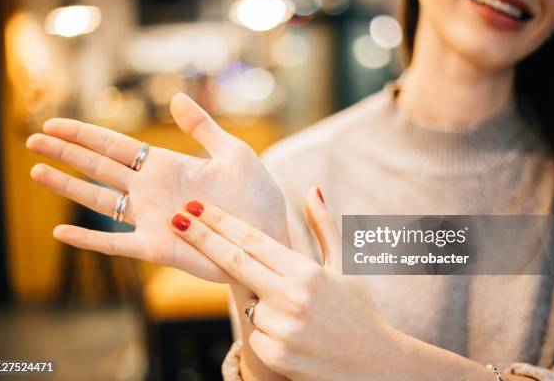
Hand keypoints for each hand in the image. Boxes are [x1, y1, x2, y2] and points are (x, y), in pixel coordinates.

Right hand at [26, 93, 287, 282]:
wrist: (269, 236)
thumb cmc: (257, 197)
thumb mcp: (234, 152)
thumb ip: (203, 127)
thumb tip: (175, 98)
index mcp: (167, 166)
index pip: (117, 146)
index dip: (86, 134)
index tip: (55, 124)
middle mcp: (152, 190)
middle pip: (99, 167)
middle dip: (66, 153)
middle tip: (32, 140)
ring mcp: (151, 219)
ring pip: (99, 200)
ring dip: (68, 187)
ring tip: (36, 172)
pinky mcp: (156, 247)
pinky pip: (115, 244)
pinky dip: (89, 239)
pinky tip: (62, 232)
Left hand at [169, 187, 397, 380]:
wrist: (376, 366)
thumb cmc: (360, 311)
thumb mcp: (344, 267)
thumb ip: (324, 227)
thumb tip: (312, 190)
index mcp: (306, 272)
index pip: (253, 241)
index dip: (221, 223)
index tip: (197, 207)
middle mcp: (291, 298)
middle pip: (234, 262)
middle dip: (202, 238)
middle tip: (176, 219)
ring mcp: (282, 328)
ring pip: (248, 306)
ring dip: (260, 304)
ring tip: (297, 315)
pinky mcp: (276, 355)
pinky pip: (257, 336)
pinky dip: (268, 331)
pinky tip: (296, 336)